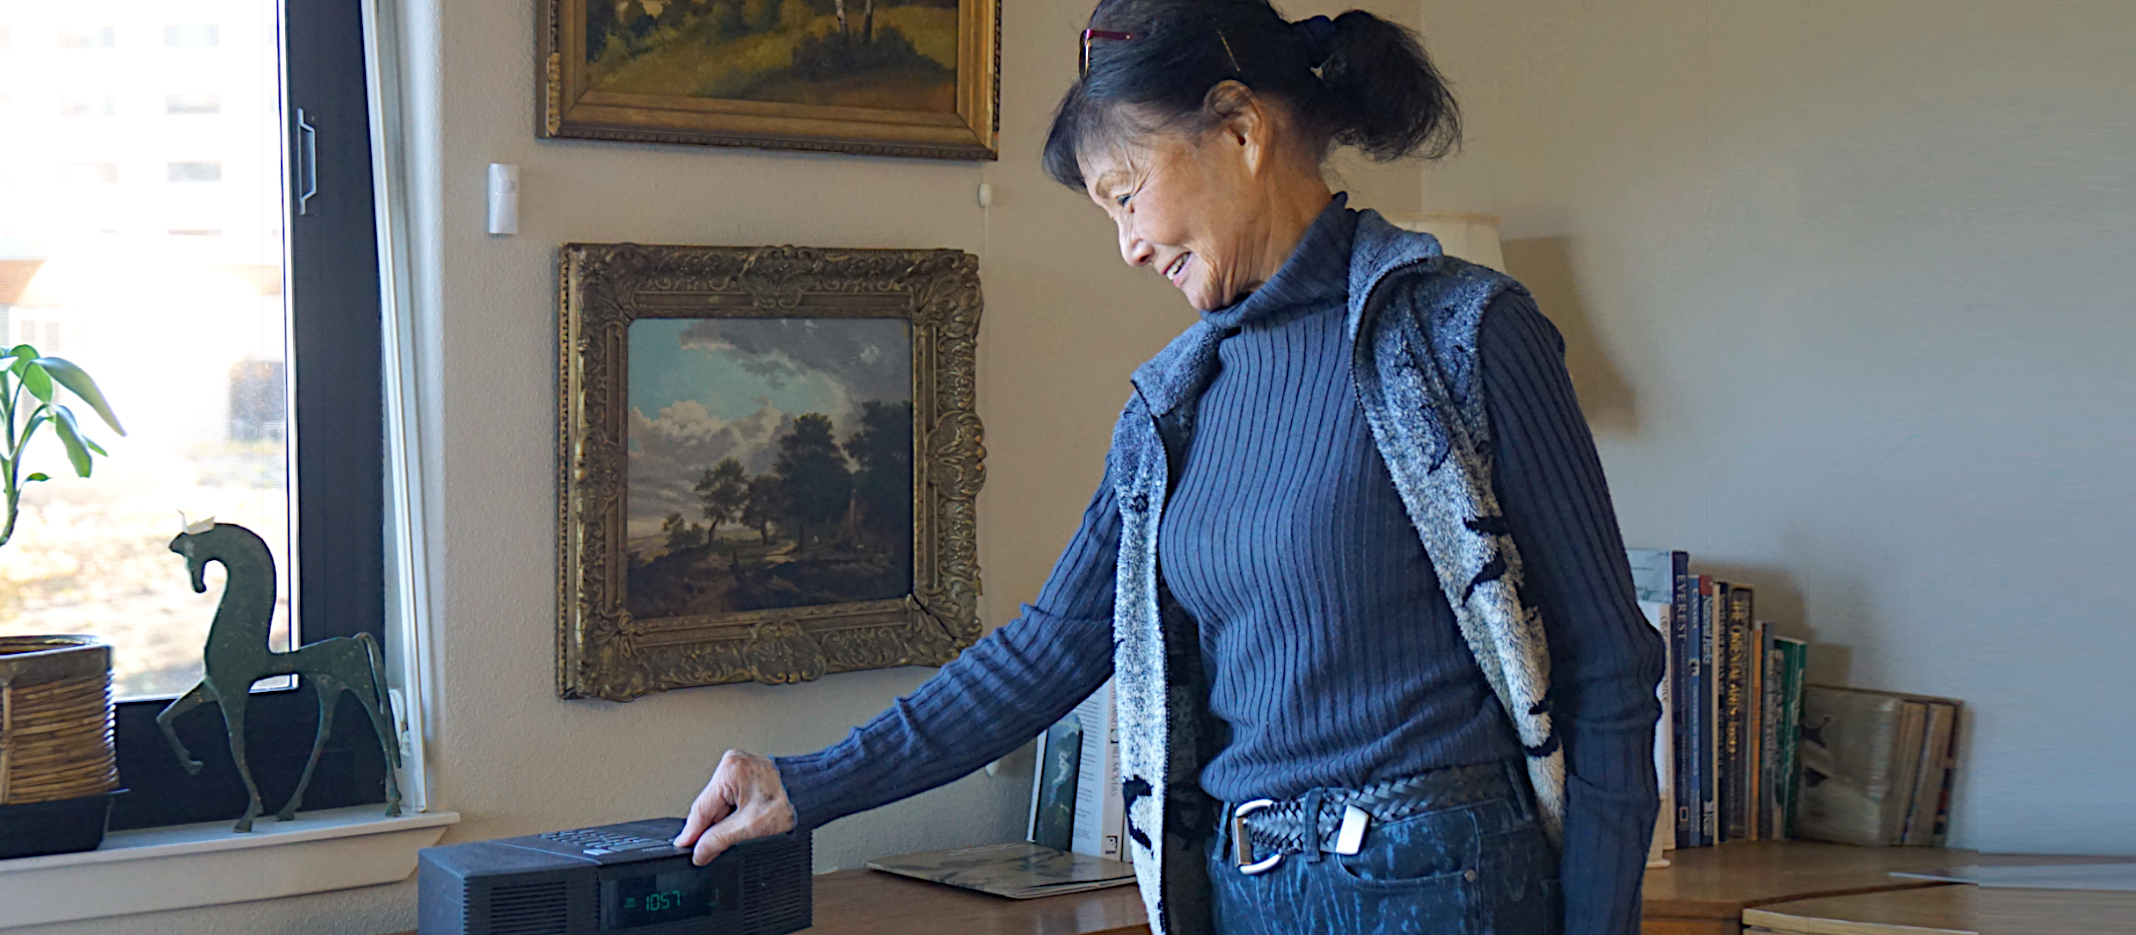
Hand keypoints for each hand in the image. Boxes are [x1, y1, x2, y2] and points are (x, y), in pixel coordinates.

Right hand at [673, 749, 796, 865]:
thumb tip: (700, 851)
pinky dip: (736, 814)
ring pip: (723, 805)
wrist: (816, 794)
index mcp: (730, 769)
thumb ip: (719, 840)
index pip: (701, 807)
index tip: (684, 847)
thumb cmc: (793, 802)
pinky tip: (747, 822)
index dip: (692, 832)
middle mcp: (733, 764)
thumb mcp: (750, 827)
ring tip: (745, 830)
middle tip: (715, 849)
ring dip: (727, 823)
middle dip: (714, 828)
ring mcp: (742, 768)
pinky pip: (734, 799)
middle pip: (712, 806)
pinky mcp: (750, 775)